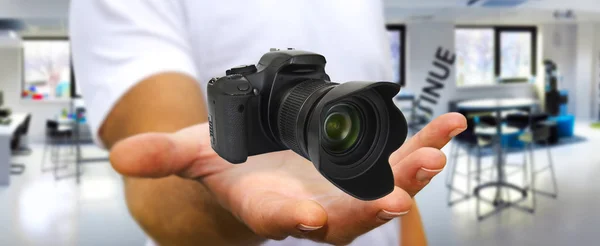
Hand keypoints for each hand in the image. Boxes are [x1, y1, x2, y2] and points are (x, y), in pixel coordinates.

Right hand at [110, 113, 465, 244]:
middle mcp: (313, 205)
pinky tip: (449, 126)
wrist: (263, 168)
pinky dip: (426, 142)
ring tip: (434, 153)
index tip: (310, 221)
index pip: (279, 220)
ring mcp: (345, 188)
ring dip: (410, 174)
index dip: (292, 221)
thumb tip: (118, 156)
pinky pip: (401, 156)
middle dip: (371, 210)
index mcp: (269, 206)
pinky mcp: (366, 167)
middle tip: (399, 197)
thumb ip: (163, 157)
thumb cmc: (230, 164)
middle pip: (344, 218)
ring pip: (382, 189)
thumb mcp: (194, 153)